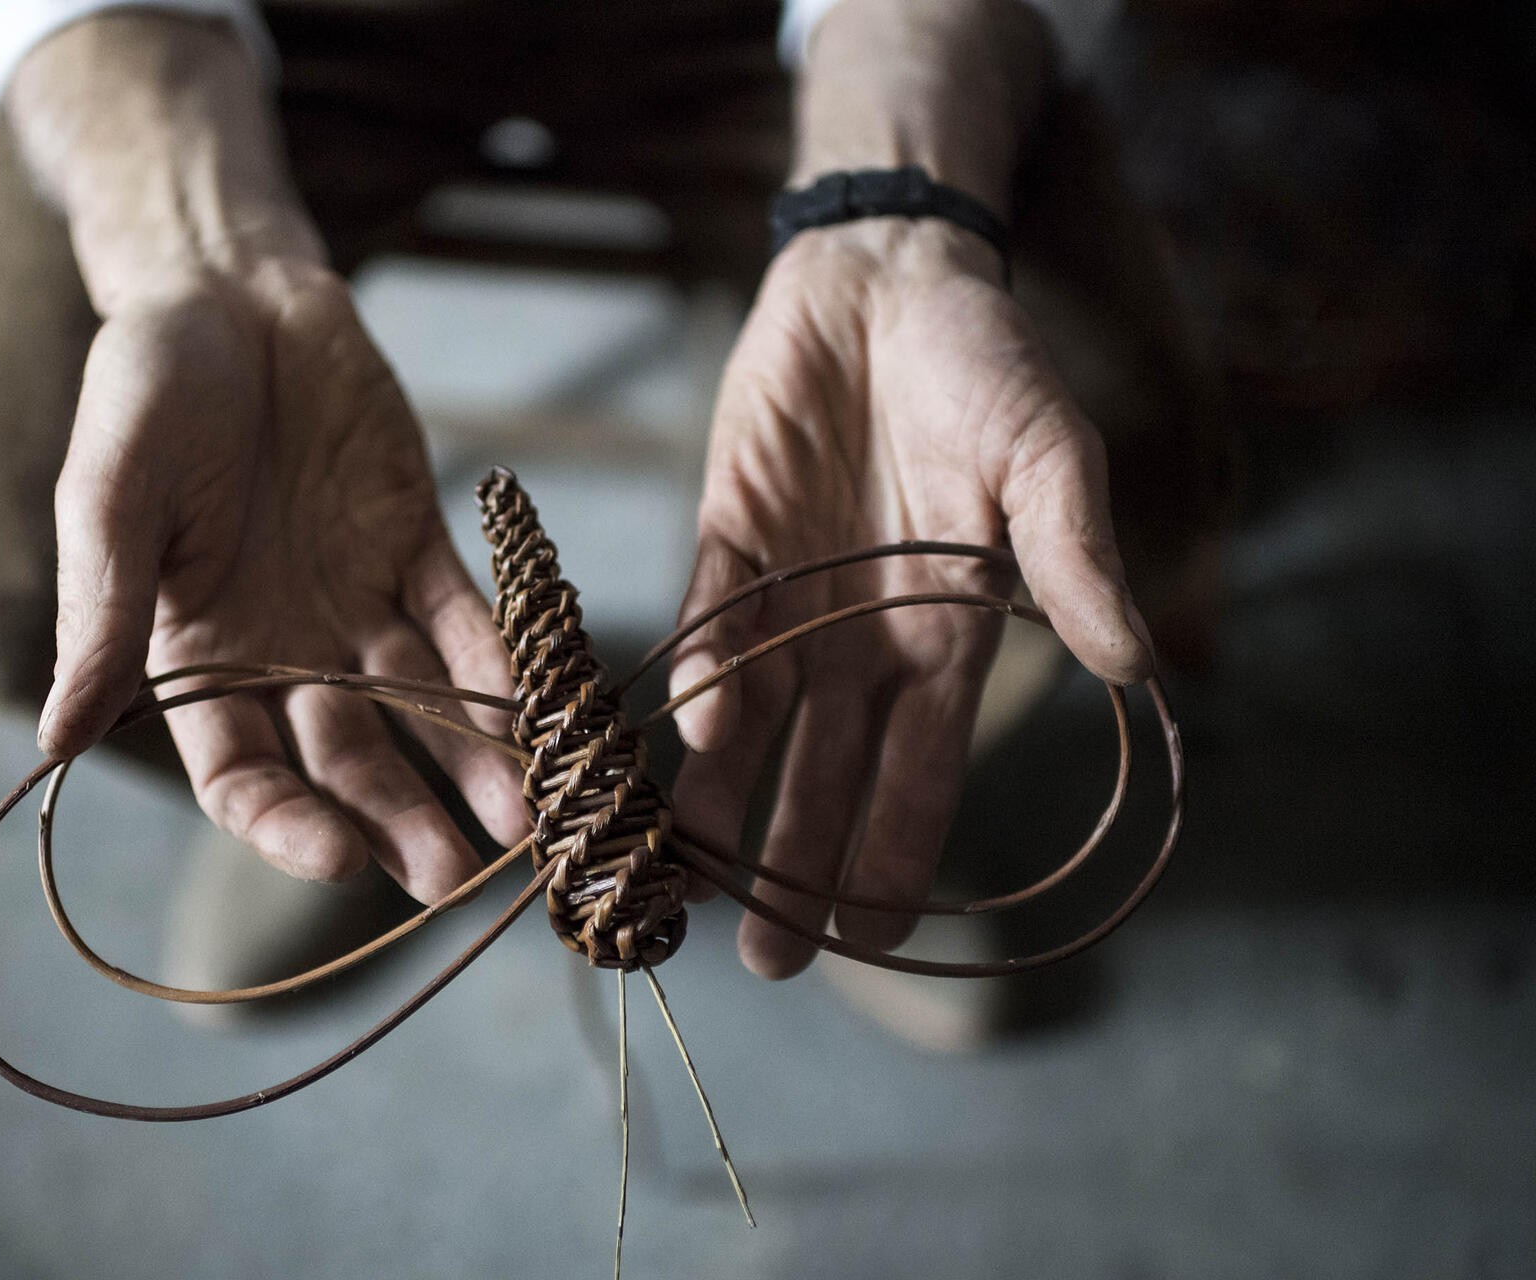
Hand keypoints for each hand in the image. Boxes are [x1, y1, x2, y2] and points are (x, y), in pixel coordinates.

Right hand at [37, 262, 527, 904]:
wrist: (228, 291)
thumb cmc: (145, 390)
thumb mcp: (109, 498)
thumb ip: (103, 616)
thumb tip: (54, 744)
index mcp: (196, 656)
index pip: (241, 774)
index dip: (285, 824)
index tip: (338, 860)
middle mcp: (282, 649)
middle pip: (346, 761)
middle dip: (398, 821)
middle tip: (456, 879)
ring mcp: (356, 599)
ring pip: (420, 706)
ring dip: (471, 765)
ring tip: (525, 825)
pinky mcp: (418, 543)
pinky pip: (467, 618)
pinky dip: (503, 664)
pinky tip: (544, 711)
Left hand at [670, 217, 1151, 977]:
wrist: (892, 274)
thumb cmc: (990, 366)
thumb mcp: (1052, 456)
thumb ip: (1076, 557)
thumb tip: (1138, 666)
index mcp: (945, 636)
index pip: (920, 772)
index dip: (893, 855)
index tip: (866, 941)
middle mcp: (860, 635)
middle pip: (824, 772)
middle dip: (793, 863)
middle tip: (761, 956)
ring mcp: (789, 589)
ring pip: (749, 717)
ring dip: (723, 796)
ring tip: (692, 874)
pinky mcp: (727, 532)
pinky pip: (705, 615)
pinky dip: (693, 670)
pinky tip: (683, 731)